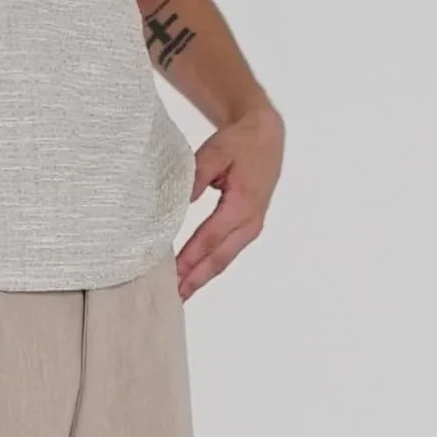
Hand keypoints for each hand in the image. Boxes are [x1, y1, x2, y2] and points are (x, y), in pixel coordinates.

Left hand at [177, 103, 282, 299]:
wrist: (266, 138)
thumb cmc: (239, 143)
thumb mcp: (214, 152)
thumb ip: (195, 177)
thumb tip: (177, 202)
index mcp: (242, 204)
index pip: (210, 238)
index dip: (189, 258)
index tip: (171, 275)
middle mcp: (250, 221)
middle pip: (218, 258)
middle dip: (195, 279)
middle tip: (172, 298)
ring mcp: (252, 227)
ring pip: (224, 259)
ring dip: (202, 277)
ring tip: (180, 294)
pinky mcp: (248, 227)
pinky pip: (227, 252)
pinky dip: (210, 266)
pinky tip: (194, 276)